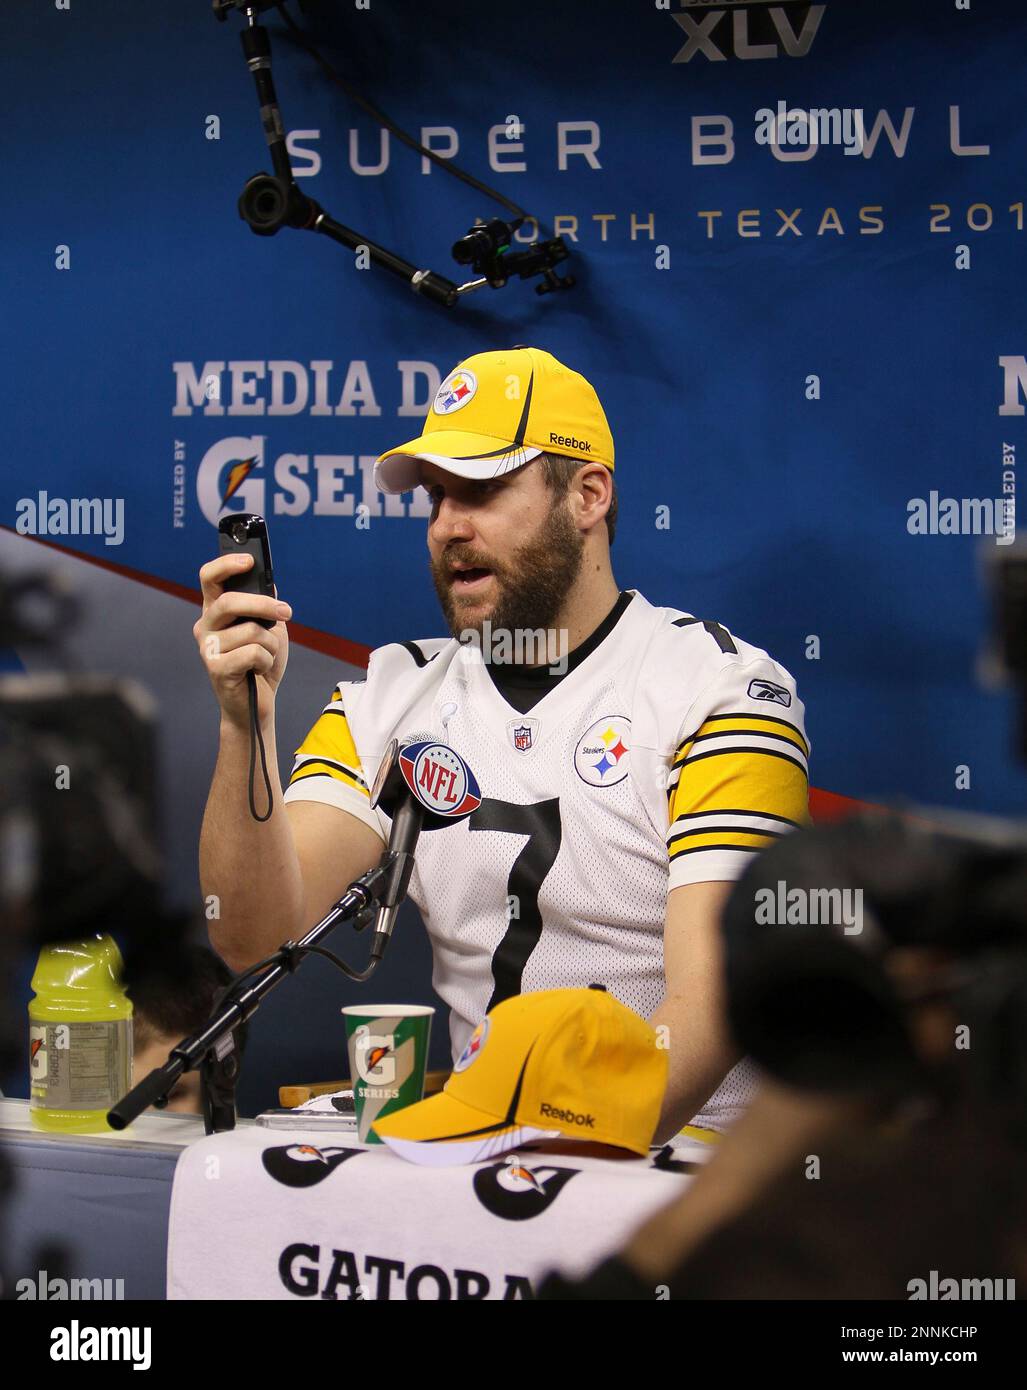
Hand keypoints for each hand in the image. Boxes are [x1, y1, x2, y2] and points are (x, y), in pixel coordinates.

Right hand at [194, 553, 291, 730]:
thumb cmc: (261, 664)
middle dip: (263, 605)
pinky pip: (253, 653)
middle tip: (286, 612)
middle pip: (230, 601)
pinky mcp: (216, 668)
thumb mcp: (269, 628)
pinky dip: (266, 661)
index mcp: (215, 611)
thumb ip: (265, 605)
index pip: (209, 578)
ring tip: (265, 657)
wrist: (257, 704)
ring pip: (250, 630)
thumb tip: (270, 583)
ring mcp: (208, 648)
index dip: (226, 565)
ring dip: (270, 644)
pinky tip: (258, 671)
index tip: (249, 560)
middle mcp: (206, 626)